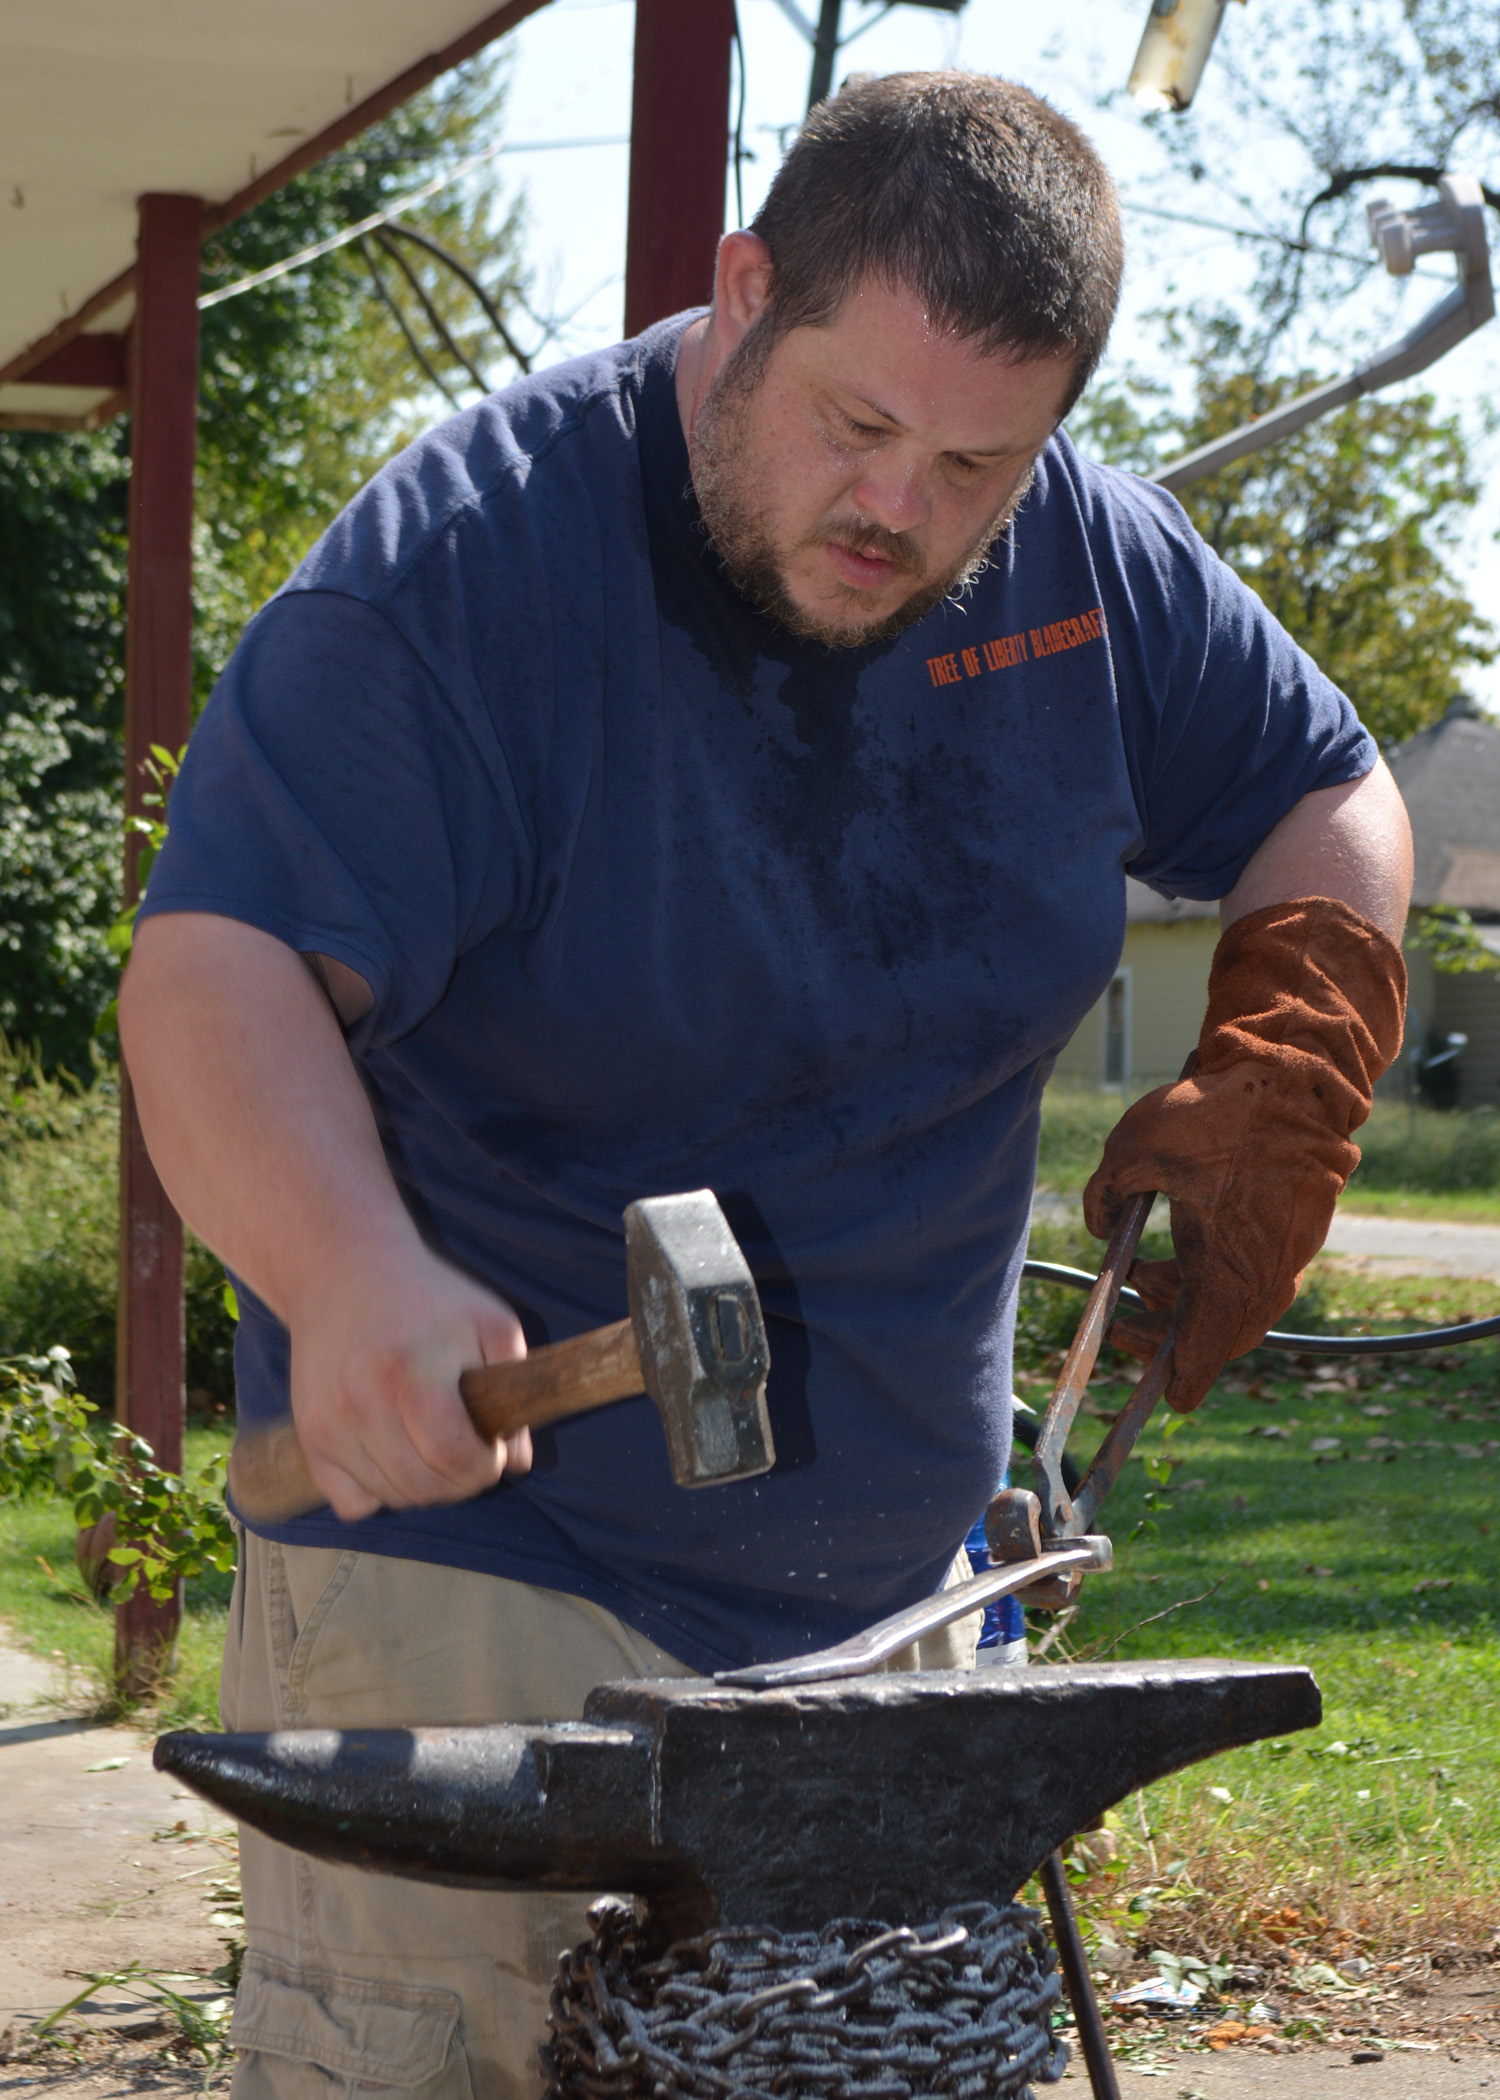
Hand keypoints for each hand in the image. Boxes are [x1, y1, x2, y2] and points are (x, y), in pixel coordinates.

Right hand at [286, 1245, 532, 1520]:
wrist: (343, 1271)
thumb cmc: (430, 1298)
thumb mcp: (490, 1323)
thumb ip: (518, 1388)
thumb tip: (518, 1463)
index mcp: (410, 1373)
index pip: (454, 1458)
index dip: (485, 1467)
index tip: (492, 1450)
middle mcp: (360, 1403)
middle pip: (422, 1488)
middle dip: (459, 1483)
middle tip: (468, 1452)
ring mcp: (328, 1422)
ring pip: (389, 1498)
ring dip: (421, 1487)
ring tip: (433, 1445)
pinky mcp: (308, 1435)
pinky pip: (351, 1503)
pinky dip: (377, 1492)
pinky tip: (393, 1454)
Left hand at [1083, 897, 1404, 1412]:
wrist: (1295, 1075)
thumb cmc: (1218, 1114)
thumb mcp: (1133, 1149)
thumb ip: (1104, 1195)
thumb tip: (1096, 1226)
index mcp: (1232, 1274)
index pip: (1203, 1358)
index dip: (1173, 1378)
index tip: (1156, 1395)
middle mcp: (1265, 1277)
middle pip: (1212, 1337)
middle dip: (1163, 1334)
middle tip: (1121, 1324)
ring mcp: (1282, 1256)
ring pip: (1227, 1304)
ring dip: (1179, 1300)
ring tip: (1137, 1276)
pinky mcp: (1287, 1234)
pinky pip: (1244, 1275)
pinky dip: (1206, 1273)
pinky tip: (1175, 1243)